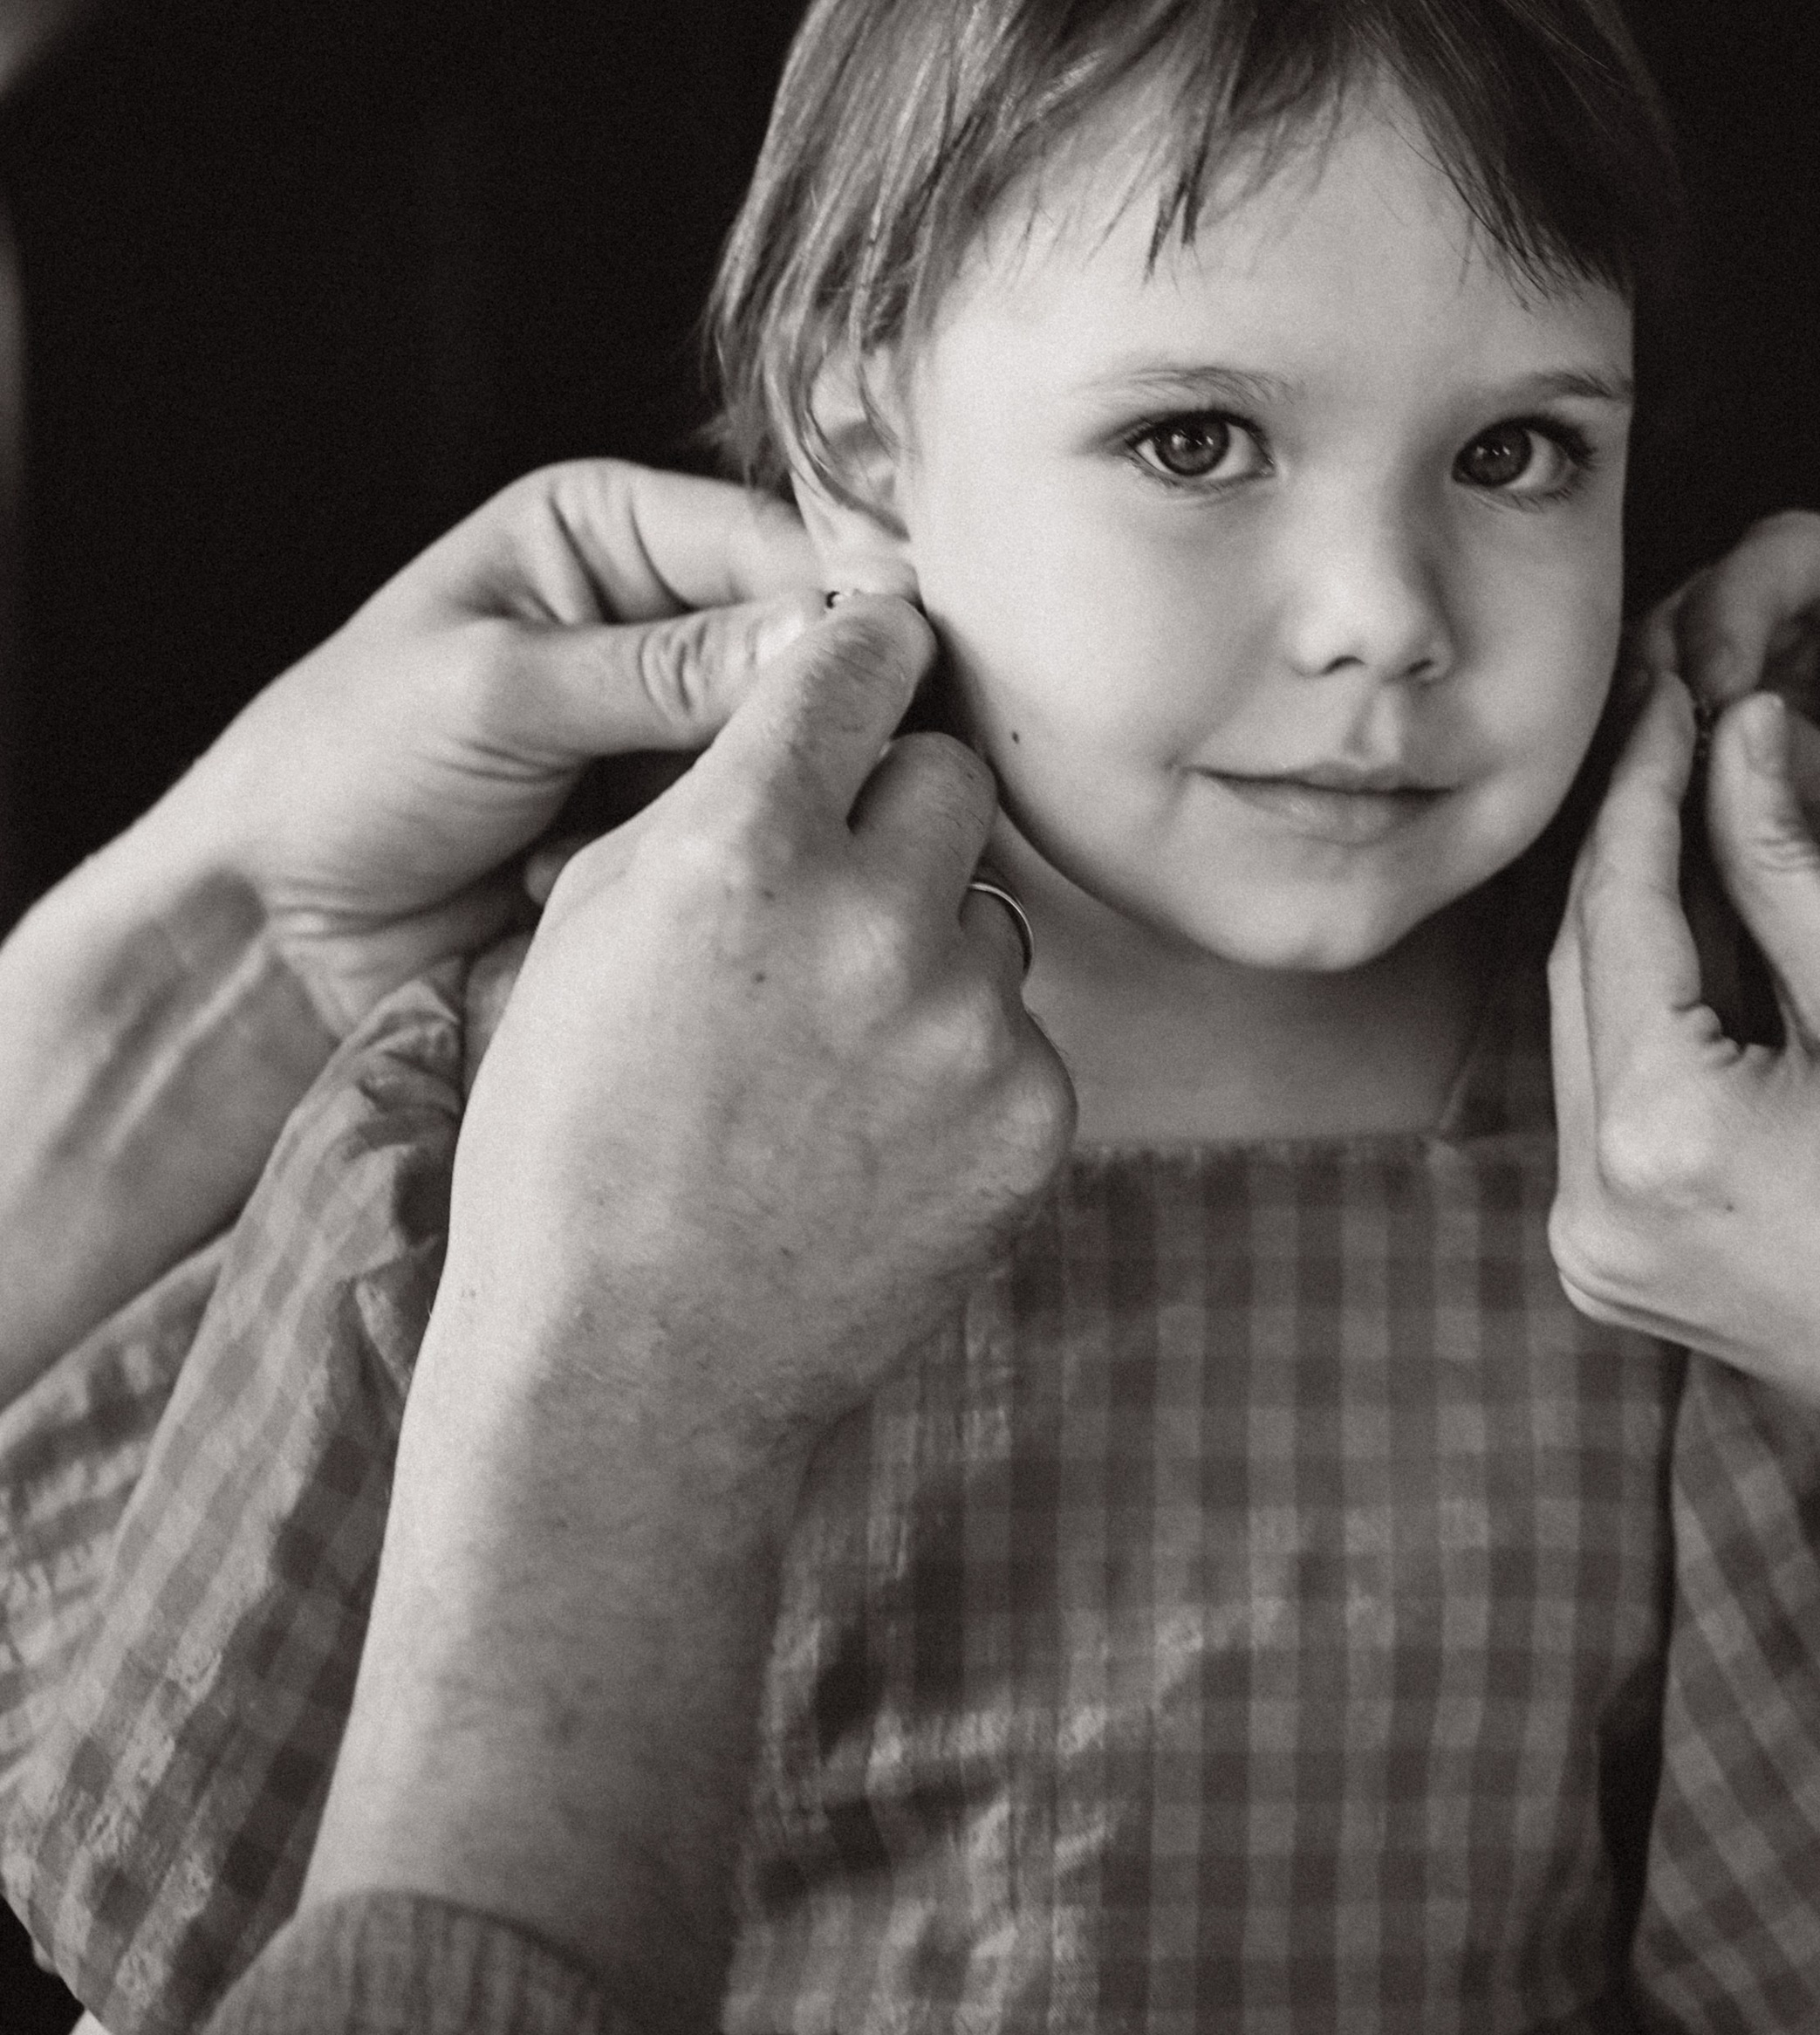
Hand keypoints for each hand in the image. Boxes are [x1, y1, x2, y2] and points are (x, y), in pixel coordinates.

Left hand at [146, 461, 821, 1032]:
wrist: (274, 928)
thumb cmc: (345, 770)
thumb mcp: (499, 692)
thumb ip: (662, 668)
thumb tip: (827, 638)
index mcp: (605, 531)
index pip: (770, 543)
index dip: (842, 605)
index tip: (897, 673)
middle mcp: (652, 617)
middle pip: (801, 647)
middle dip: (813, 714)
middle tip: (833, 776)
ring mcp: (665, 732)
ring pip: (787, 750)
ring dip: (760, 800)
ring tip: (710, 844)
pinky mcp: (667, 828)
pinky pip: (749, 835)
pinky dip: (726, 863)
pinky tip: (678, 891)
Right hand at [436, 588, 1073, 1451]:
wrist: (628, 1378)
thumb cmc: (570, 1145)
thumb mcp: (589, 929)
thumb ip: (714, 799)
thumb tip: (823, 702)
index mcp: (741, 845)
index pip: (862, 658)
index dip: (867, 655)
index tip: (878, 661)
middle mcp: (872, 917)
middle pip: (948, 777)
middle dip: (896, 817)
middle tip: (833, 900)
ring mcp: (968, 1025)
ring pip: (985, 918)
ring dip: (925, 960)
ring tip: (825, 1066)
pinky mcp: (1034, 1120)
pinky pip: (1017, 1039)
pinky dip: (959, 1075)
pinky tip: (870, 1146)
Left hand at [1548, 669, 1819, 1490]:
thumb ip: (1782, 866)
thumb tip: (1738, 731)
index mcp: (1658, 1131)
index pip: (1622, 906)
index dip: (1646, 786)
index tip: (1671, 698)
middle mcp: (1591, 1199)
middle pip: (1581, 964)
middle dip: (1627, 843)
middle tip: (1669, 735)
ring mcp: (1588, 1244)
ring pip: (1580, 1027)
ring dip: (1625, 922)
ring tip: (1677, 812)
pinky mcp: (1605, 1264)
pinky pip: (1599, 1099)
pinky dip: (1634, 1013)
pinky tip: (1680, 932)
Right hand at [1643, 511, 1819, 1078]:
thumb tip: (1737, 724)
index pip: (1798, 556)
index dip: (1733, 610)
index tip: (1705, 696)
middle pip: (1717, 591)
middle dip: (1677, 668)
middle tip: (1654, 757)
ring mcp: (1792, 665)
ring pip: (1676, 651)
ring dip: (1653, 718)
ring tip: (1652, 795)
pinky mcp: (1749, 726)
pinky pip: (1673, 717)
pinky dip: (1651, 759)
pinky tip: (1649, 811)